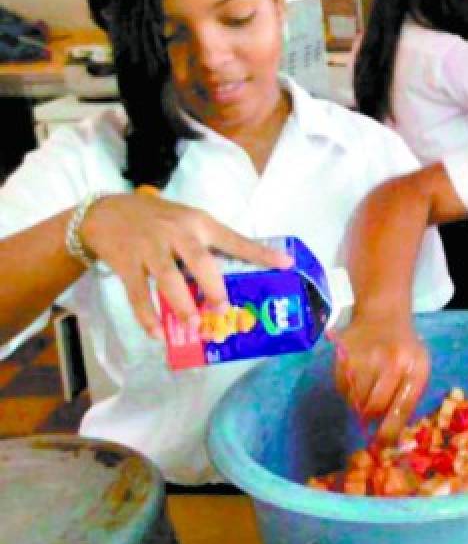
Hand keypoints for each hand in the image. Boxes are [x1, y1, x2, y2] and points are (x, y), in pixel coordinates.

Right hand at [80, 193, 292, 337]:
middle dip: (214, 288)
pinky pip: (137, 294)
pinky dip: (147, 316)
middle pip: (200, 261)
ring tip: (195, 325)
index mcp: (198, 223)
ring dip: (182, 305)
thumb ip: (208, 243)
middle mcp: (176, 233)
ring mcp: (149, 248)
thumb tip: (237, 272)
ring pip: (168, 279)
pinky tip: (158, 333)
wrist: (105, 211)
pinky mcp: (126, 263)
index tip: (285, 265)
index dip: (260, 253)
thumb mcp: (187, 219)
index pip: (234, 240)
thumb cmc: (156, 218)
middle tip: (223, 310)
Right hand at [330, 313, 429, 443]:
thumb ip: (408, 399)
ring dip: (359, 402)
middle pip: (374, 407)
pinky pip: (342, 388)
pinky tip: (357, 375)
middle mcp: (391, 362)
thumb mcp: (418, 369)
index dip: (390, 431)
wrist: (383, 314)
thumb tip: (391, 437)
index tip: (382, 445)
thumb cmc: (405, 348)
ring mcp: (365, 358)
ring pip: (356, 400)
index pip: (402, 408)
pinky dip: (348, 390)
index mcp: (415, 368)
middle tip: (373, 411)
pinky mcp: (344, 355)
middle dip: (372, 415)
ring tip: (367, 386)